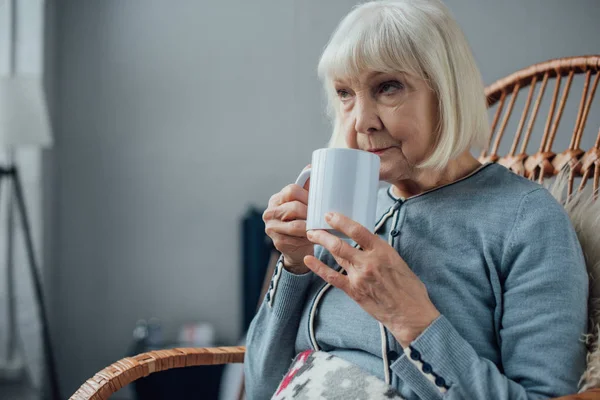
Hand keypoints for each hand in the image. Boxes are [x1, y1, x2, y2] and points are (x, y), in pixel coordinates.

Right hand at [263, 166, 311, 273]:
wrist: (297, 247)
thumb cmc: (301, 221)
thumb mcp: (303, 204)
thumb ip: (306, 187)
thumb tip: (311, 167)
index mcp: (276, 199)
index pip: (291, 190)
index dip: (307, 195)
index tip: (319, 201)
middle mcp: (270, 212)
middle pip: (294, 207)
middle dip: (311, 212)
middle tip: (323, 216)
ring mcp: (271, 228)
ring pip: (296, 225)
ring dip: (311, 226)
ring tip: (321, 226)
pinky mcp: (277, 242)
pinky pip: (296, 239)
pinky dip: (308, 238)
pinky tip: (315, 237)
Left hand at [304, 212, 439, 346]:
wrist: (410, 314)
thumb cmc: (409, 288)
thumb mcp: (398, 261)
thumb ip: (380, 252)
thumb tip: (367, 243)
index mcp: (383, 251)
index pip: (358, 231)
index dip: (341, 221)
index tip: (331, 215)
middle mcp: (369, 262)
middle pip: (341, 243)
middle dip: (324, 233)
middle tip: (314, 226)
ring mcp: (360, 277)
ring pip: (336, 256)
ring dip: (322, 244)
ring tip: (312, 236)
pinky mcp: (354, 291)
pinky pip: (332, 277)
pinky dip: (318, 267)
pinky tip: (309, 260)